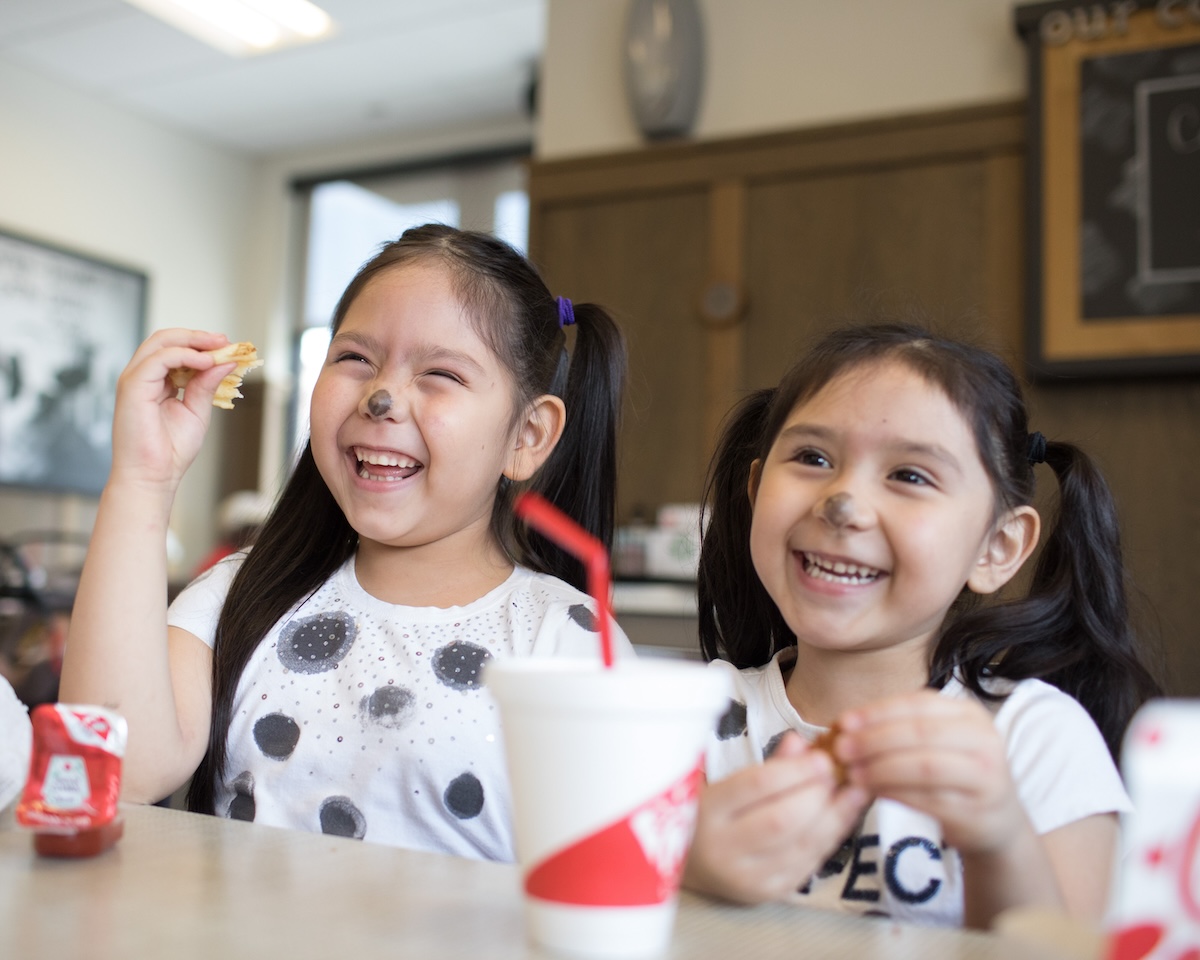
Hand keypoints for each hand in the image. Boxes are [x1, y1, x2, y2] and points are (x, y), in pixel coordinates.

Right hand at [110, 329, 235, 489]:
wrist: (152, 476)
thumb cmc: (169, 451)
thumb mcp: (197, 411)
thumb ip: (206, 385)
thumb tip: (224, 362)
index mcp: (156, 382)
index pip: (175, 350)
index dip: (200, 345)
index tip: (226, 347)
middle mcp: (142, 377)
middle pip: (165, 339)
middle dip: (198, 337)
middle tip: (224, 341)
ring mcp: (134, 380)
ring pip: (160, 342)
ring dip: (193, 341)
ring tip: (219, 347)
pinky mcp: (132, 387)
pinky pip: (159, 359)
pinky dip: (184, 355)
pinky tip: (206, 362)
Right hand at [684, 732, 869, 903]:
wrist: (689, 865)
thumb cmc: (711, 814)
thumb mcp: (730, 784)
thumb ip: (769, 765)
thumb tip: (803, 742)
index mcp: (708, 811)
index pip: (756, 786)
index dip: (794, 770)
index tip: (822, 756)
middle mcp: (723, 848)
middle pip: (782, 819)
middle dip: (818, 793)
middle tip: (838, 773)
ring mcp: (746, 876)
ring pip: (801, 845)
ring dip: (834, 816)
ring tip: (854, 792)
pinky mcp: (768, 894)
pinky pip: (808, 863)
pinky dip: (830, 837)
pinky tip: (844, 817)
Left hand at [834, 690, 1025, 855]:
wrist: (997, 820)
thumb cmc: (955, 772)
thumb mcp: (939, 740)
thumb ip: (901, 727)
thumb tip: (847, 725)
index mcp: (970, 714)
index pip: (918, 704)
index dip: (877, 712)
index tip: (844, 721)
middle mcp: (984, 741)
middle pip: (920, 733)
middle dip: (875, 739)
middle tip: (842, 748)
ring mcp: (986, 777)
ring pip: (925, 767)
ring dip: (881, 768)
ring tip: (852, 772)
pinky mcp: (978, 812)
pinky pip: (929, 800)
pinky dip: (895, 794)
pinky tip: (872, 791)